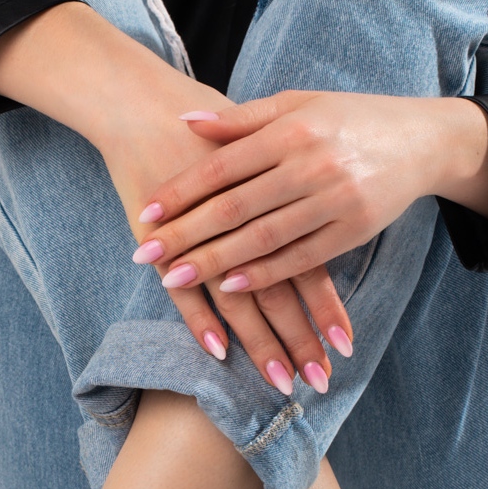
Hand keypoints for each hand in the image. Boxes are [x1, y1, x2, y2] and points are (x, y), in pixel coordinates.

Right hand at [0, 1, 350, 392]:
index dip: (324, 308)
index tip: (344, 348)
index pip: (308, 264)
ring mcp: (202, 233)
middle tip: (319, 383)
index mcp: (277, 194)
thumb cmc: (207, 129)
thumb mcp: (260, 143)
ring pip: (240, 299)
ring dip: (261, 344)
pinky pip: (184, 287)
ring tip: (281, 384)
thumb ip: (289, 193)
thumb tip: (324, 218)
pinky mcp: (166, 240)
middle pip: (280, 291)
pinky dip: (201, 320)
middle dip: (300, 340)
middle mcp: (246, 218)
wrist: (143, 105)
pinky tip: (219, 353)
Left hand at [132, 90, 487, 296]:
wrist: (422, 139)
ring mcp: (335, 200)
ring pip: (264, 238)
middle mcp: (312, 164)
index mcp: (292, 129)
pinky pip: (300, 259)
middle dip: (186, 235)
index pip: (223, 167)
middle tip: (145, 256)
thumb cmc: (348, 119)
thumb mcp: (296, 105)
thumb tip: (186, 122)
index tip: (146, 214)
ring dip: (216, 263)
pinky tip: (230, 289)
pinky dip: (264, 275)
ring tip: (175, 279)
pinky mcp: (354, 230)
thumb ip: (242, 119)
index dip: (182, 193)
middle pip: (236, 207)